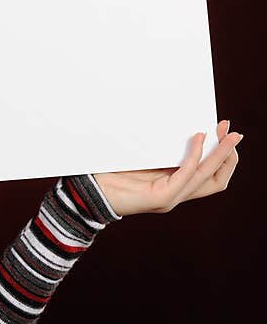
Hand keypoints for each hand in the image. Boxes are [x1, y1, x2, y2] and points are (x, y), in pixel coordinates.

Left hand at [92, 120, 242, 216]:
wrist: (89, 193)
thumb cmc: (109, 172)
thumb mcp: (141, 158)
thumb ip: (159, 150)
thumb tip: (175, 125)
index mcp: (172, 185)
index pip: (209, 175)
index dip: (221, 155)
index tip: (224, 131)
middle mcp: (176, 194)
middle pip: (216, 178)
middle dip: (228, 155)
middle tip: (233, 132)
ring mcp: (171, 198)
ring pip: (207, 176)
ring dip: (220, 154)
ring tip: (226, 135)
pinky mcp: (162, 198)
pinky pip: (186, 174)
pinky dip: (195, 155)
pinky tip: (197, 138)